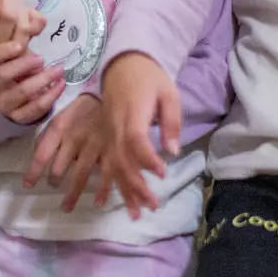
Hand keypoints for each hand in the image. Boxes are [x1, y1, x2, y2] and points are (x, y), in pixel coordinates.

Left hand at [0, 0, 42, 52]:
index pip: (2, 3)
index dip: (0, 26)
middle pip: (14, 16)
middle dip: (7, 36)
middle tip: (0, 48)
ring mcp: (21, 3)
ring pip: (27, 23)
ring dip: (18, 41)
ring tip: (8, 49)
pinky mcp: (34, 14)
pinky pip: (40, 21)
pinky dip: (33, 34)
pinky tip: (22, 40)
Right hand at [0, 35, 61, 125]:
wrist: (20, 96)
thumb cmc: (18, 66)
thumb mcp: (17, 52)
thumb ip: (22, 38)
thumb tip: (39, 20)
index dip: (3, 52)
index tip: (20, 44)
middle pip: (4, 75)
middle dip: (24, 64)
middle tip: (42, 58)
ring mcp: (3, 104)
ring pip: (22, 92)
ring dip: (43, 80)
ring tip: (59, 70)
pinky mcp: (17, 117)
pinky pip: (35, 108)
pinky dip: (50, 96)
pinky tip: (61, 84)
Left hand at [22, 94, 111, 211]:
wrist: (110, 95)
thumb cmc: (80, 110)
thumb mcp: (60, 117)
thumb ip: (50, 138)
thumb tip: (39, 159)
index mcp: (59, 129)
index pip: (42, 155)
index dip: (33, 172)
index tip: (27, 185)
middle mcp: (74, 139)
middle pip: (59, 169)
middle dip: (54, 181)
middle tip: (53, 186)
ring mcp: (93, 146)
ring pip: (80, 176)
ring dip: (72, 194)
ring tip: (66, 207)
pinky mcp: (111, 150)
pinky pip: (105, 174)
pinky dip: (102, 191)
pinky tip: (98, 203)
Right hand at [100, 52, 180, 219]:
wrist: (123, 64)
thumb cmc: (150, 78)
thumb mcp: (168, 94)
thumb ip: (172, 122)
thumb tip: (173, 152)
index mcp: (131, 113)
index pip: (136, 140)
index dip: (147, 158)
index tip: (162, 173)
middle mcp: (114, 126)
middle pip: (121, 159)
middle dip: (136, 185)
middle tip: (152, 206)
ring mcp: (106, 132)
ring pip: (112, 165)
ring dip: (124, 190)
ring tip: (136, 213)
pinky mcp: (104, 137)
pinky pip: (105, 163)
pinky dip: (111, 183)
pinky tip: (113, 201)